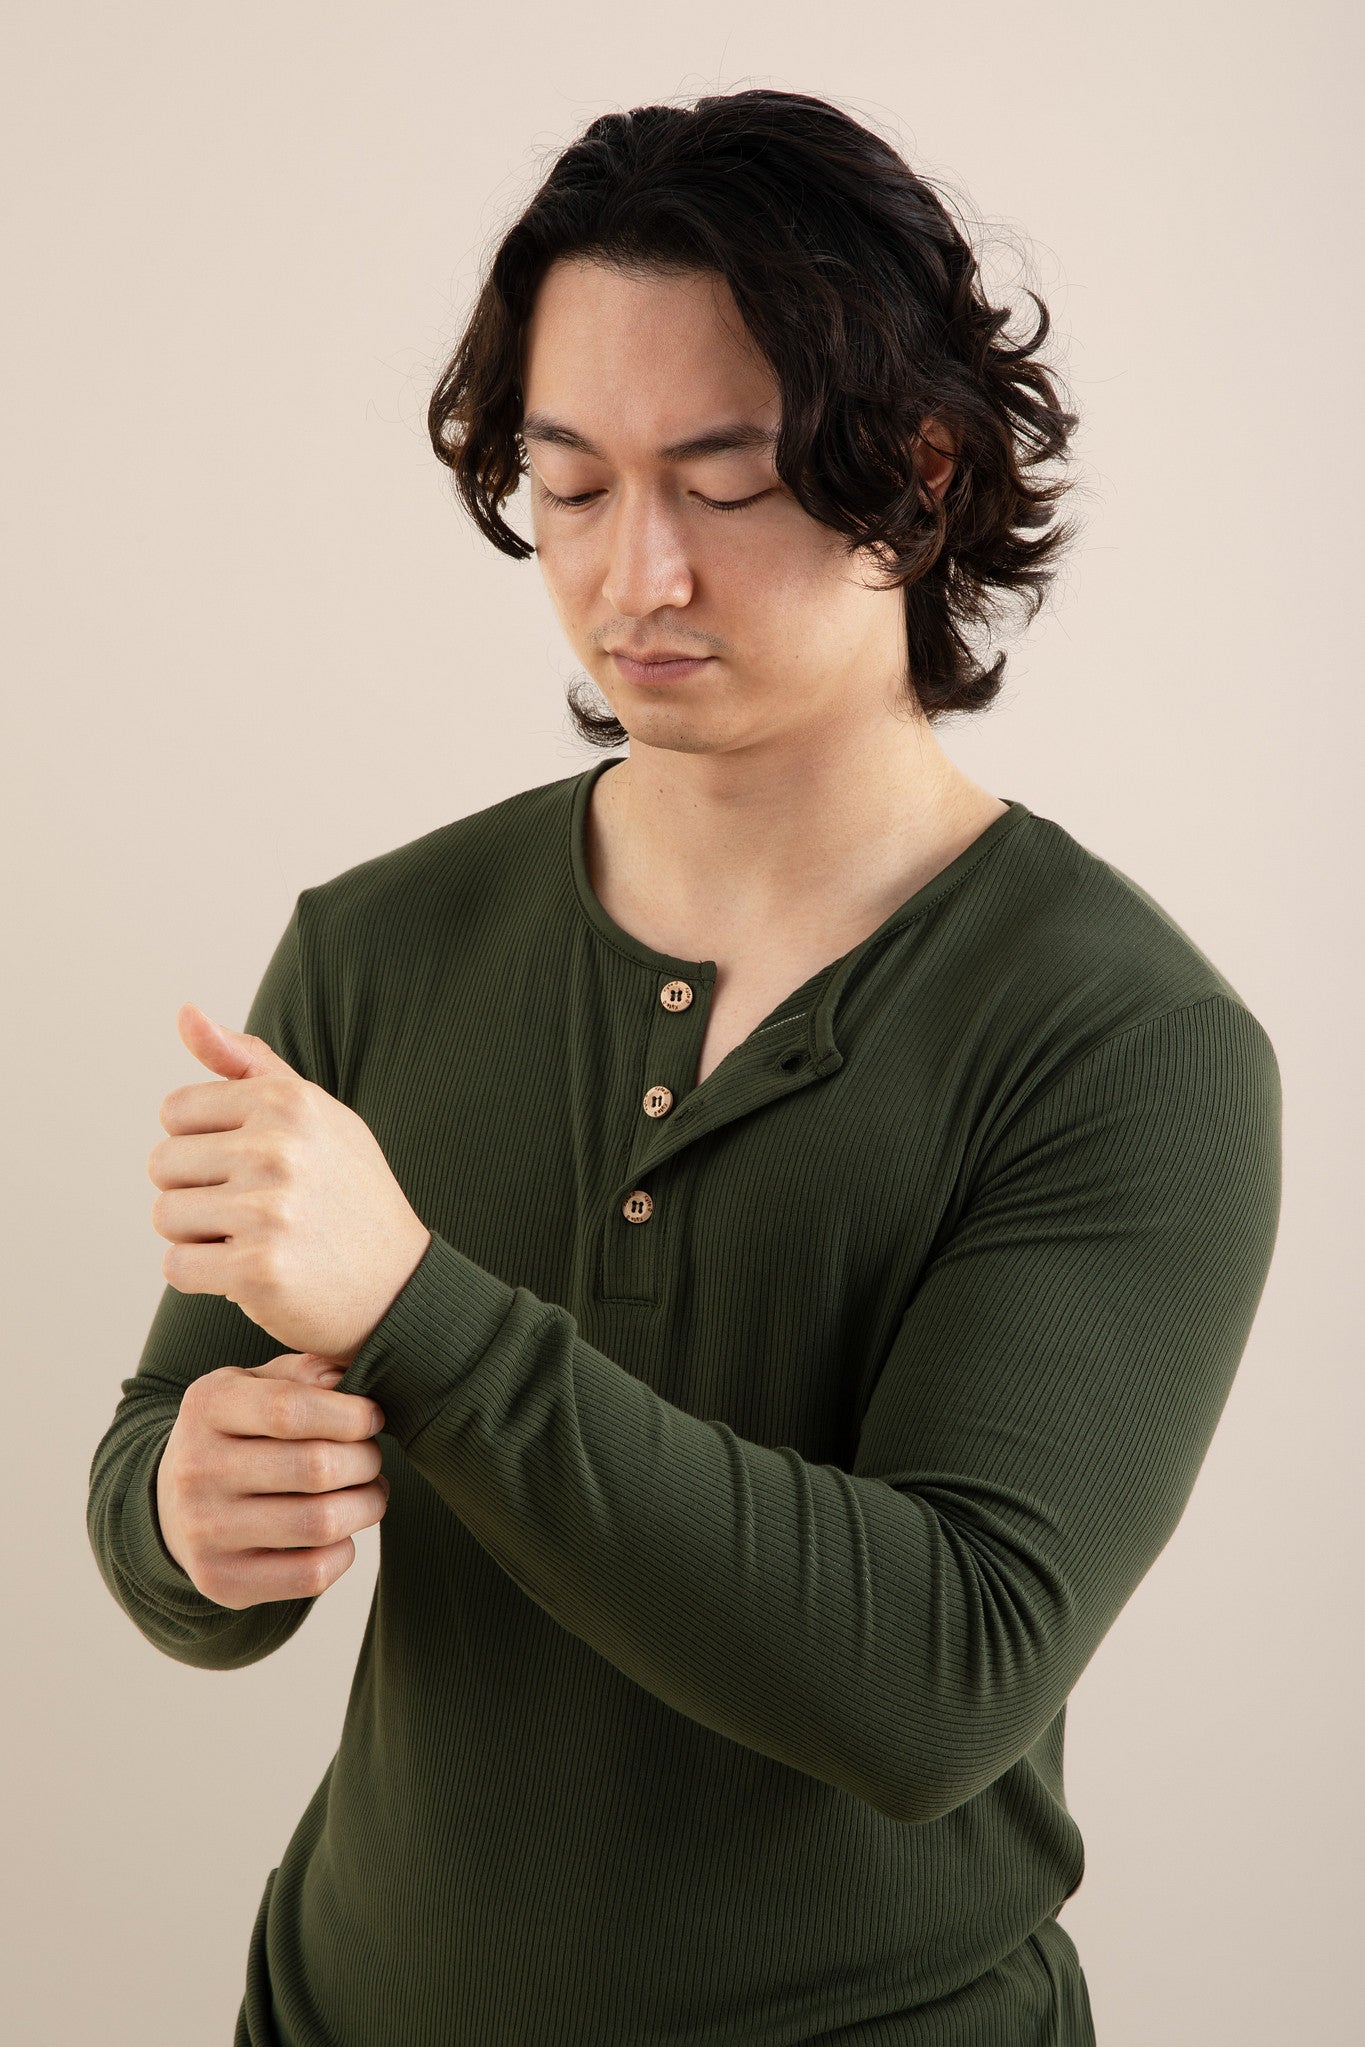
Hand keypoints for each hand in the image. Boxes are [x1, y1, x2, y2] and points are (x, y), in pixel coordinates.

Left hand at [147, 1000, 431, 1360]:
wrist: (399, 1285)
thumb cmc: (345, 1193)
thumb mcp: (313, 1113)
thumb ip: (247, 1062)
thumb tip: (184, 1012)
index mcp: (286, 1100)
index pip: (175, 1111)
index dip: (202, 1144)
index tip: (246, 1165)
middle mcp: (278, 1147)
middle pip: (162, 1165)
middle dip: (195, 1191)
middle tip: (253, 1210)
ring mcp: (269, 1209)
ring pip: (165, 1216)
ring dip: (198, 1236)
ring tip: (253, 1238)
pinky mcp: (258, 1269)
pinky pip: (177, 1266)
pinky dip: (203, 1277)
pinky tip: (249, 1272)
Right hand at [155, 1347, 389, 1608]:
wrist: (177, 1504)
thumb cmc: (240, 1432)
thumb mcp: (257, 1384)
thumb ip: (305, 1372)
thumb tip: (345, 1375)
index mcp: (207, 1406)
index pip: (291, 1409)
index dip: (351, 1415)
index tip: (373, 1418)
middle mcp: (196, 1469)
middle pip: (316, 1467)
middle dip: (366, 1460)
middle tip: (371, 1457)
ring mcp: (204, 1530)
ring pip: (321, 1523)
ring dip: (366, 1505)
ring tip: (368, 1492)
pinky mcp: (220, 1580)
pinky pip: (312, 1574)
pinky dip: (344, 1551)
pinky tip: (339, 1532)